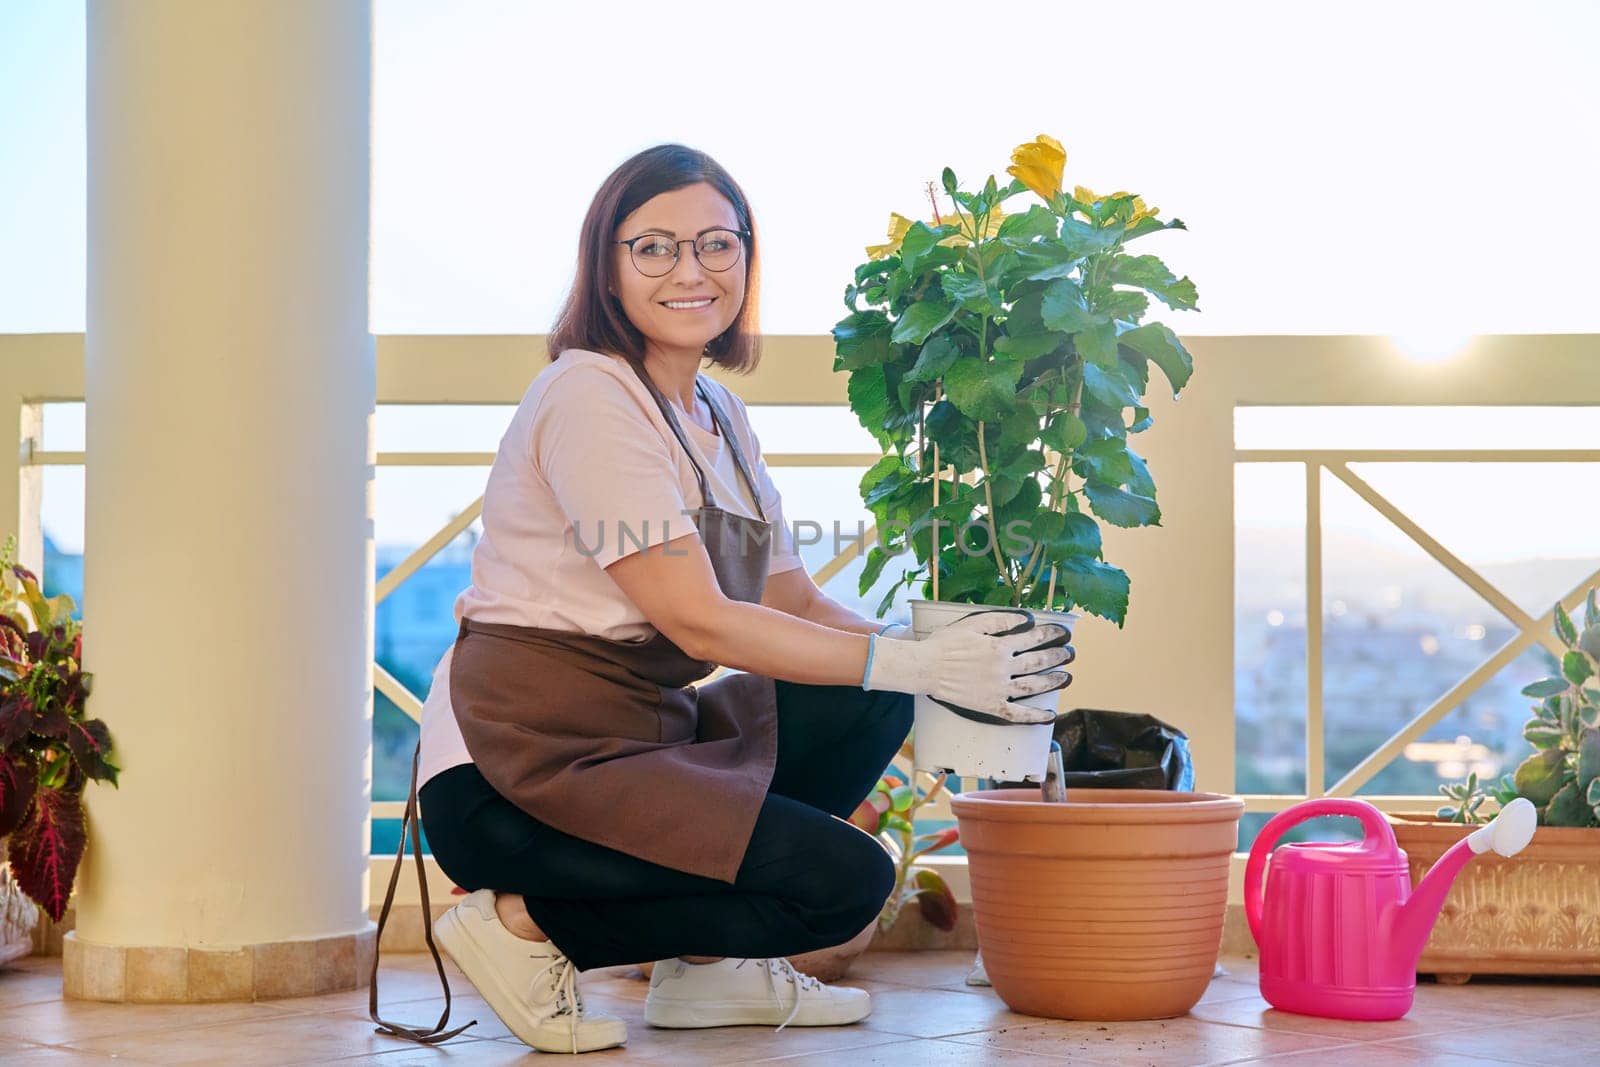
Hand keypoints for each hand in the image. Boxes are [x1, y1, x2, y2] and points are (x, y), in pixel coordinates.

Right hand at [863, 609, 1072, 722]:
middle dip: (1057, 656)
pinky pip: (1017, 714)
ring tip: (1066, 677)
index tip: (1063, 633)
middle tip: (1070, 654)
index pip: (1032, 638)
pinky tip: (1049, 715)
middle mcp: (1003, 669)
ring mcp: (999, 690)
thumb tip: (1025, 618)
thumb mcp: (972, 624)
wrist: (925, 668)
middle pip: (1037, 662)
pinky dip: (1034, 716)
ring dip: (1052, 682)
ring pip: (1033, 686)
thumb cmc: (945, 644)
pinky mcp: (991, 706)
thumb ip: (1000, 620)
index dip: (1050, 634)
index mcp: (999, 647)